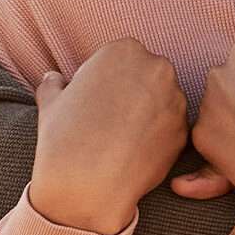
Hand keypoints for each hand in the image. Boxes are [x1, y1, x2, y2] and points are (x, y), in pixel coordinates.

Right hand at [26, 37, 188, 234]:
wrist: (86, 184)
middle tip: (110, 121)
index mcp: (124, 50)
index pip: (122, 59)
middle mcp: (156, 68)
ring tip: (121, 140)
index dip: (107, 82)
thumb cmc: (64, 138)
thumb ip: (54, 84)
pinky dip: (156, 139)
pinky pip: (170, 130)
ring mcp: (175, 100)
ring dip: (147, 116)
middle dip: (133, 94)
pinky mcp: (183, 131)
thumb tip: (53, 78)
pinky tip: (134, 154)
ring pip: (162, 103)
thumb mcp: (50, 103)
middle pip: (147, 77)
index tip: (96, 102)